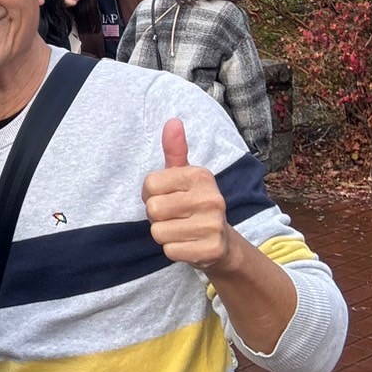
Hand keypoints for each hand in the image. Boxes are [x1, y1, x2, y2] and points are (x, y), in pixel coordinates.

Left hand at [141, 119, 232, 270]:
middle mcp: (211, 198)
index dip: (150, 194)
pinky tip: (188, 244)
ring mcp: (213, 225)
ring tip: (181, 230)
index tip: (167, 197)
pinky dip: (173, 250)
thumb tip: (172, 121)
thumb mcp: (184, 175)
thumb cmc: (194, 203)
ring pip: (158, 232)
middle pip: (152, 209)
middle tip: (174, 216)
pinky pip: (169, 251)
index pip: (149, 184)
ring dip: (164, 234)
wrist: (221, 242)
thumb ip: (175, 150)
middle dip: (156, 216)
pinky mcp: (211, 249)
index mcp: (201, 176)